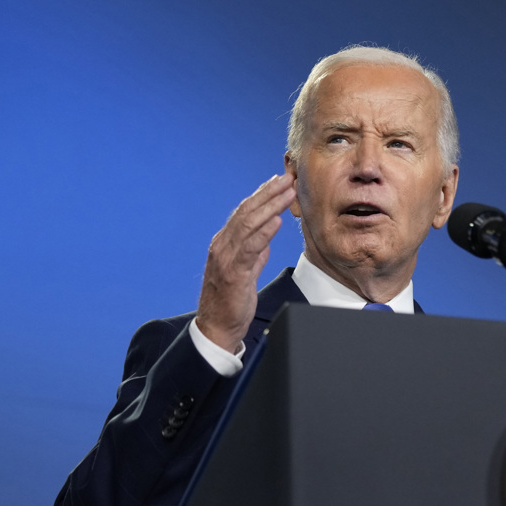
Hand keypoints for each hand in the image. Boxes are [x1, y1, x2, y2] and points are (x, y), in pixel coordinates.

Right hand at [195, 174, 295, 351]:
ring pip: (248, 224)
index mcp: (226, 243)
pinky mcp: (233, 273)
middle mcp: (223, 245)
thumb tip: (266, 236)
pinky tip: (277, 220)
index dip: (263, 194)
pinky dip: (264, 233)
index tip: (279, 180)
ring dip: (270, 206)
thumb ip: (254, 252)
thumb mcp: (246, 270)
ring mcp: (226, 258)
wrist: (217, 327)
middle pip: (247, 212)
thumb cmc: (231, 301)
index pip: (245, 212)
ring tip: (287, 192)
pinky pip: (250, 248)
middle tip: (288, 177)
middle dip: (269, 193)